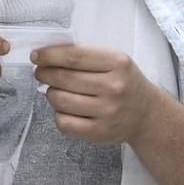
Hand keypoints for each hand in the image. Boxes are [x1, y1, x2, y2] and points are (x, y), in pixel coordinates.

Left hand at [34, 43, 159, 145]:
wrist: (146, 114)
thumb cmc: (125, 82)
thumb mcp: (114, 60)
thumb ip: (85, 54)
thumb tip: (48, 52)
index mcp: (117, 63)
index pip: (74, 56)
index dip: (49, 55)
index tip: (36, 55)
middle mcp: (114, 87)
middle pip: (63, 78)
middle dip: (44, 73)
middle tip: (40, 72)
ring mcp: (107, 112)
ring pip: (60, 100)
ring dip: (51, 93)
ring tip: (57, 91)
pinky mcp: (99, 132)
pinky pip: (64, 123)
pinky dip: (58, 114)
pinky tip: (66, 109)